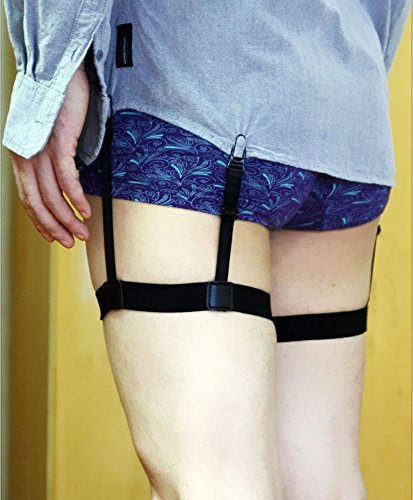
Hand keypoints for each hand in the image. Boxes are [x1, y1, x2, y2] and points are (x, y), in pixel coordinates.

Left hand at [8, 60, 91, 247]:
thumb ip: (50, 158)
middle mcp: (24, 153)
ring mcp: (39, 148)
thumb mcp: (48, 134)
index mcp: (20, 153)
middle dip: (55, 227)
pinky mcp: (56, 140)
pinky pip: (66, 178)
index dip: (41, 221)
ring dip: (68, 218)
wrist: (59, 67)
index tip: (55, 236)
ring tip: (82, 232)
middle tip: (70, 243)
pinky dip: (76, 198)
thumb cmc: (58, 100)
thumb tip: (65, 181)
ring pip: (51, 194)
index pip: (27, 197)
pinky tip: (85, 210)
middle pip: (38, 201)